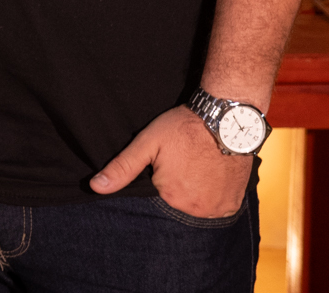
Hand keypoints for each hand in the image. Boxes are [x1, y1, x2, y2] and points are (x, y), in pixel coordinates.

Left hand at [89, 105, 251, 216]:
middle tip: (184, 163)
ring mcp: (216, 209)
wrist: (226, 119)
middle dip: (176, 186)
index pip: (156, 196)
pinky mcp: (232, 204)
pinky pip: (217, 207)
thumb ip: (122, 167)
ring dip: (196, 192)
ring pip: (197, 206)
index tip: (167, 163)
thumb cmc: (183, 128)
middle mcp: (194, 209)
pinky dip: (213, 195)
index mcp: (170, 196)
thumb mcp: (148, 143)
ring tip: (197, 167)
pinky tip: (211, 176)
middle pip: (177, 202)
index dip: (160, 178)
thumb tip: (95, 187)